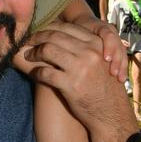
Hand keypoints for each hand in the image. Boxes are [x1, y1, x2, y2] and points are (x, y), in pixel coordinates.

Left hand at [23, 22, 138, 141]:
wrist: (111, 114)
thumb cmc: (104, 87)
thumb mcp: (102, 61)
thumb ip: (87, 47)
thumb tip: (63, 35)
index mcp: (97, 44)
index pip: (67, 27)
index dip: (49, 27)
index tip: (39, 31)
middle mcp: (90, 52)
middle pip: (54, 36)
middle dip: (37, 37)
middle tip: (28, 41)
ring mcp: (80, 68)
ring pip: (47, 50)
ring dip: (34, 53)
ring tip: (28, 56)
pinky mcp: (71, 85)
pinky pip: (45, 72)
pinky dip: (36, 72)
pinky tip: (33, 74)